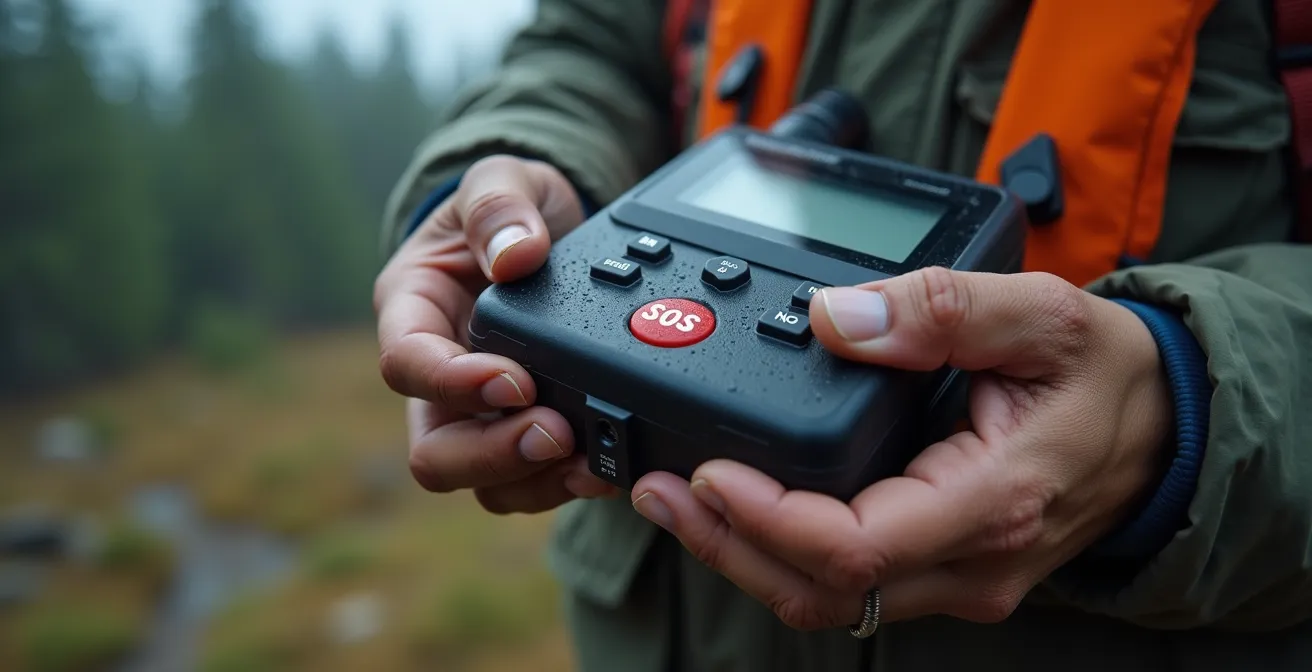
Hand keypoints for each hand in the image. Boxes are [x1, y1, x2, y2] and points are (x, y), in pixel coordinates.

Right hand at [375, 155, 614, 512]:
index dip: (454, 384)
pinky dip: (567, 483)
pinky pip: (532, 481)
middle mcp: (437, 377)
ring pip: (484, 481)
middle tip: (556, 433)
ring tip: (593, 461)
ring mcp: (479, 414)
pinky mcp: (525, 431)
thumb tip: (515, 255)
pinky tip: (609, 466)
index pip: (407, 365)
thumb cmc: (509, 209)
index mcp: (412, 311)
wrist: (547, 230)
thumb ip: (499, 206)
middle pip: (436, 451)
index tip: (514, 379)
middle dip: (494, 453)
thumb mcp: (502, 179)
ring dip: (536, 479)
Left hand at [630, 268, 1172, 629]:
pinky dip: (780, 549)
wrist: (1163, 427)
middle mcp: (968, 560)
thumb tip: (837, 316)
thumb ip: (945, 310)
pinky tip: (739, 505)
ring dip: (743, 553)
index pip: (856, 547)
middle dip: (726, 544)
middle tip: (655, 487)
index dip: (766, 519)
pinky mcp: (939, 567)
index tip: (705, 470)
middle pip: (822, 588)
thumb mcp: (1044, 316)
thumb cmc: (1105, 374)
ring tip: (675, 498)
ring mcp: (953, 574)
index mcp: (991, 502)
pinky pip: (847, 578)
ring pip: (827, 596)